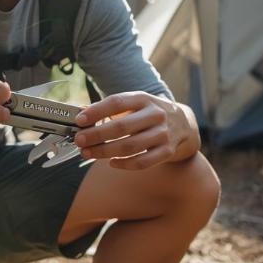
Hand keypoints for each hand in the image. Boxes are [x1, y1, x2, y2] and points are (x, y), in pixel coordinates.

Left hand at [72, 92, 195, 169]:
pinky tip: (111, 162)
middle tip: (79, 140)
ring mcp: (163, 134)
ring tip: (88, 153)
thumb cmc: (149, 113)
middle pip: (121, 127)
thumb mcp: (134, 103)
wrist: (183, 124)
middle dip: (96, 135)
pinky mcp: (167, 151)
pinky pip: (142, 162)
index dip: (96, 111)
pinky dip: (124, 164)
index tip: (79, 120)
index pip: (117, 102)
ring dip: (105, 152)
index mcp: (143, 98)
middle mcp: (155, 115)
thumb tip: (81, 112)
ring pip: (130, 146)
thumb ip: (109, 108)